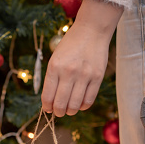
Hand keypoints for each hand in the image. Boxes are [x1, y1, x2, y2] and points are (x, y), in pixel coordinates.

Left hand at [41, 0, 122, 116]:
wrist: (91, 31)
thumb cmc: (70, 46)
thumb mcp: (55, 59)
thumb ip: (52, 79)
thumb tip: (51, 102)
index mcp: (54, 67)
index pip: (47, 97)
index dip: (47, 107)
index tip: (48, 109)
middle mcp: (68, 72)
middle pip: (60, 104)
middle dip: (58, 112)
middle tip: (58, 112)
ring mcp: (84, 75)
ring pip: (75, 105)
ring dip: (70, 111)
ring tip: (69, 109)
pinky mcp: (97, 77)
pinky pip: (89, 100)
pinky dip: (83, 106)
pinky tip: (80, 104)